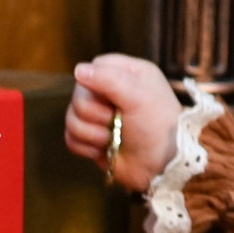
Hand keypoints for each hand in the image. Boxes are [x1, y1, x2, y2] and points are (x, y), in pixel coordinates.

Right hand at [64, 54, 180, 187]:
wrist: (163, 166)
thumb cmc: (158, 126)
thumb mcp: (139, 96)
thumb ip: (108, 79)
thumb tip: (78, 70)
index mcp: (128, 75)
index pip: (95, 66)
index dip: (95, 81)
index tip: (111, 96)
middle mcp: (113, 94)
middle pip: (78, 94)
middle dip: (93, 113)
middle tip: (113, 120)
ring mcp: (100, 118)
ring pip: (71, 117)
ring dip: (90, 132)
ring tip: (110, 139)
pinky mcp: (93, 140)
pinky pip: (70, 137)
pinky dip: (85, 146)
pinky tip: (102, 150)